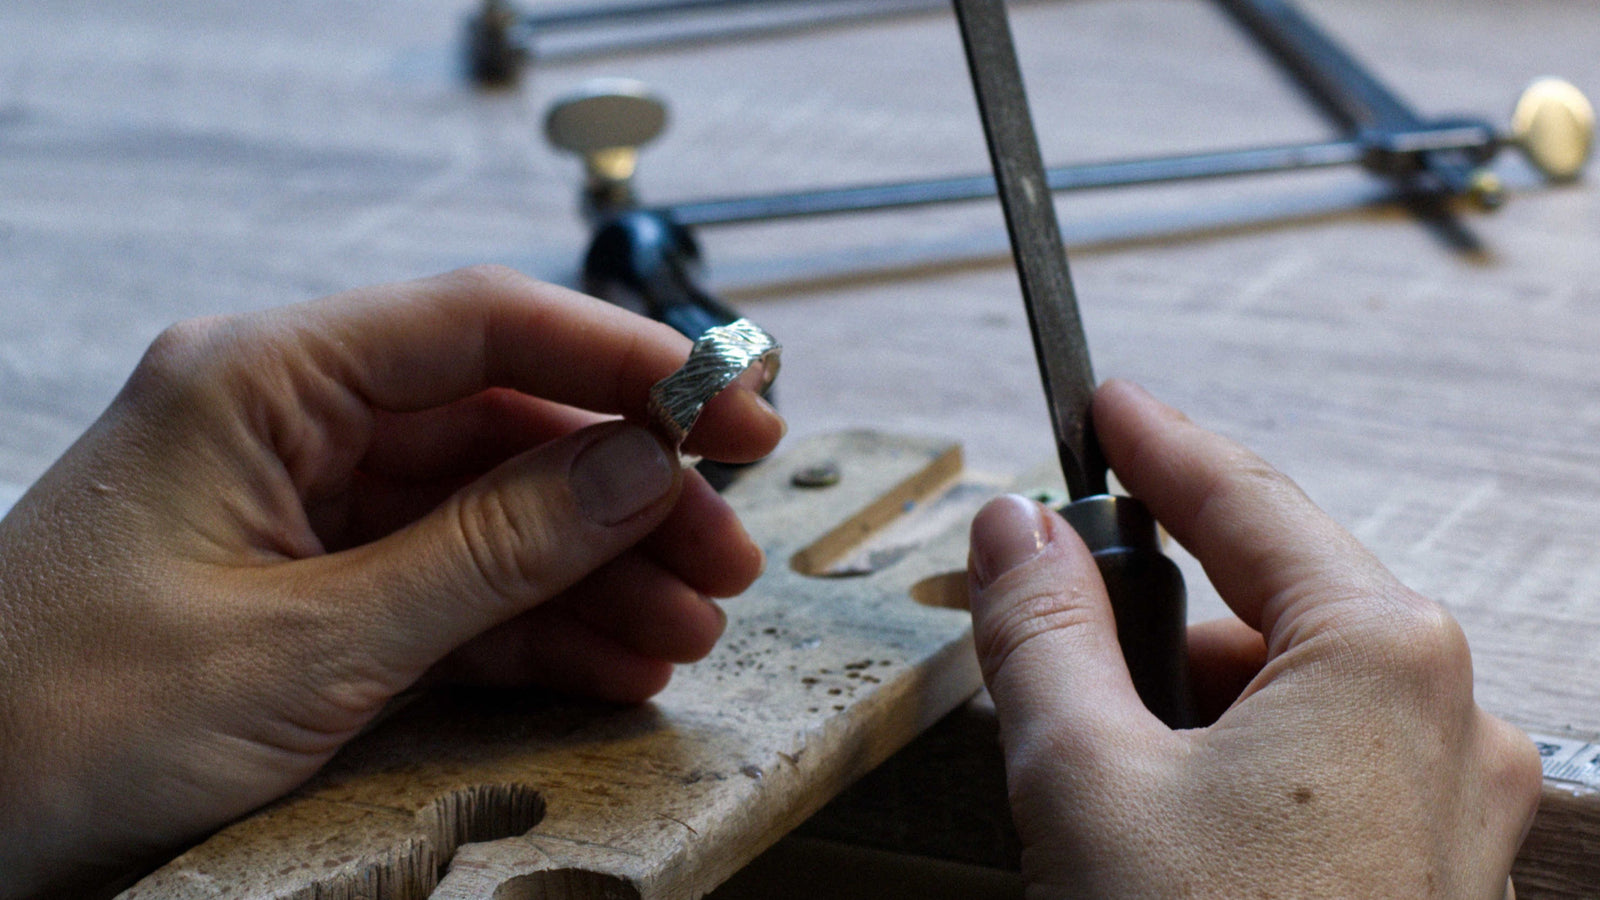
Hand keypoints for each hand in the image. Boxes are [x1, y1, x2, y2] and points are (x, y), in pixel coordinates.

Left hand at [0, 266, 784, 897]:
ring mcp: (308, 509)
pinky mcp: (316, 590)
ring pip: (496, 513)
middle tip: (727, 548)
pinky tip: (619, 660)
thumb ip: (490, 553)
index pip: (483, 326)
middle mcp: (293, 422)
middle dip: (628, 492)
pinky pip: (458, 587)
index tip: (732, 406)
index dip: (626, 363)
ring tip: (689, 627)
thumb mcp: (308, 642)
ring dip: (602, 570)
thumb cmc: (59, 723)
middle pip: (506, 425)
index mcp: (264, 380)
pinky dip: (541, 625)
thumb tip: (639, 471)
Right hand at [967, 380, 1539, 898]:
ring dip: (1186, 694)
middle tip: (1050, 604)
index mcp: (1384, 659)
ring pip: (1292, 691)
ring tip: (1094, 756)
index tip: (1107, 408)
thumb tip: (1013, 530)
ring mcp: (1450, 805)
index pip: (1247, 500)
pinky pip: (1319, 764)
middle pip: (1272, 600)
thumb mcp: (1082, 776)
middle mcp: (1446, 717)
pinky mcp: (1427, 872)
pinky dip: (1229, 758)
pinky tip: (1159, 815)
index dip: (1160, 444)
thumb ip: (1043, 628)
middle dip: (1156, 600)